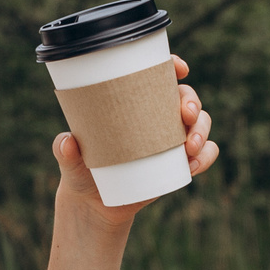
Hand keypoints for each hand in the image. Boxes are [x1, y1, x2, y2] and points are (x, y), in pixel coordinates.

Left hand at [52, 55, 219, 223]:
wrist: (95, 204)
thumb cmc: (82, 171)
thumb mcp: (70, 160)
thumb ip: (65, 151)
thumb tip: (67, 142)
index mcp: (133, 103)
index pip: (158, 75)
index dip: (173, 65)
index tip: (179, 69)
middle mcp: (156, 116)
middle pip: (186, 97)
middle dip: (192, 102)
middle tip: (185, 116)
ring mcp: (171, 139)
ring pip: (201, 123)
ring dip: (202, 130)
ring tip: (189, 148)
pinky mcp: (179, 162)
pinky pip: (204, 154)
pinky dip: (205, 157)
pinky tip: (193, 165)